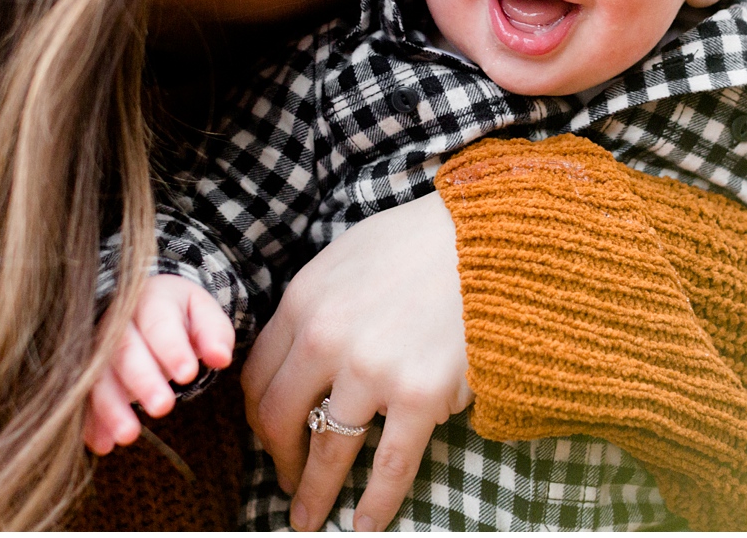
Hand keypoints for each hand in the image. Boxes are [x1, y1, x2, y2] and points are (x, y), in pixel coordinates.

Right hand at [84, 274, 234, 455]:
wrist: (147, 305)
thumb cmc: (180, 314)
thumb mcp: (202, 313)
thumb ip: (214, 333)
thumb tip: (221, 357)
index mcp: (150, 299)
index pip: (160, 323)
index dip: (172, 348)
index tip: (189, 373)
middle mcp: (116, 320)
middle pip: (125, 350)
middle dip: (143, 380)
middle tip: (163, 407)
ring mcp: (95, 345)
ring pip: (98, 375)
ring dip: (111, 407)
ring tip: (129, 435)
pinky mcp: (85, 371)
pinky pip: (84, 395)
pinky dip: (91, 421)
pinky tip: (103, 444)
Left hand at [242, 192, 471, 531]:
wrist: (488, 238)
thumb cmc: (419, 243)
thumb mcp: (345, 257)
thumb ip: (315, 304)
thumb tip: (298, 352)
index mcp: (302, 301)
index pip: (258, 375)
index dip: (258, 413)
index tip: (267, 431)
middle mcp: (326, 339)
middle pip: (281, 418)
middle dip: (278, 457)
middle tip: (282, 478)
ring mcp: (371, 371)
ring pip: (328, 450)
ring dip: (313, 490)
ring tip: (307, 516)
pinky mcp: (419, 397)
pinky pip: (391, 465)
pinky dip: (376, 503)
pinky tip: (364, 523)